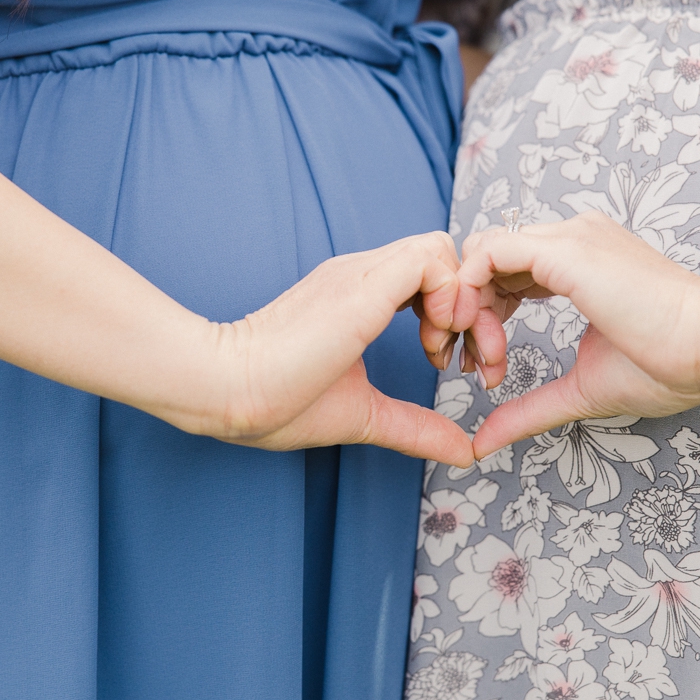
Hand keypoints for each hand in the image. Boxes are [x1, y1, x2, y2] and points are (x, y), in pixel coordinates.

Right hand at [167, 231, 474, 466]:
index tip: (449, 363)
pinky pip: (431, 258)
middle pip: (446, 256)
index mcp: (362, 293)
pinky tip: (432, 338)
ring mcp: (362, 273)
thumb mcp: (366, 414)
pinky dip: (450, 295)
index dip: (457, 313)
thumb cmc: (278, 402)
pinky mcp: (363, 285)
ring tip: (439, 349)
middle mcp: (363, 273)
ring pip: (441, 247)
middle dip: (471, 305)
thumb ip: (415, 427)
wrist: (227, 390)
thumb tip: (462, 451)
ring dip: (461, 299)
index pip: (431, 272)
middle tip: (461, 358)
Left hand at [449, 212, 699, 457]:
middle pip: (490, 260)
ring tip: (487, 357)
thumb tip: (483, 443)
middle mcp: (573, 239)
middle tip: (484, 367)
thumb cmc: (668, 366)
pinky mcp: (564, 249)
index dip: (489, 315)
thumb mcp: (581, 389)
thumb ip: (529, 408)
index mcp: (582, 261)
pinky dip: (468, 287)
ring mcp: (569, 238)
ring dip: (470, 306)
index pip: (509, 270)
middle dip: (473, 313)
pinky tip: (476, 329)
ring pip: (484, 251)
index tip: (493, 368)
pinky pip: (488, 249)